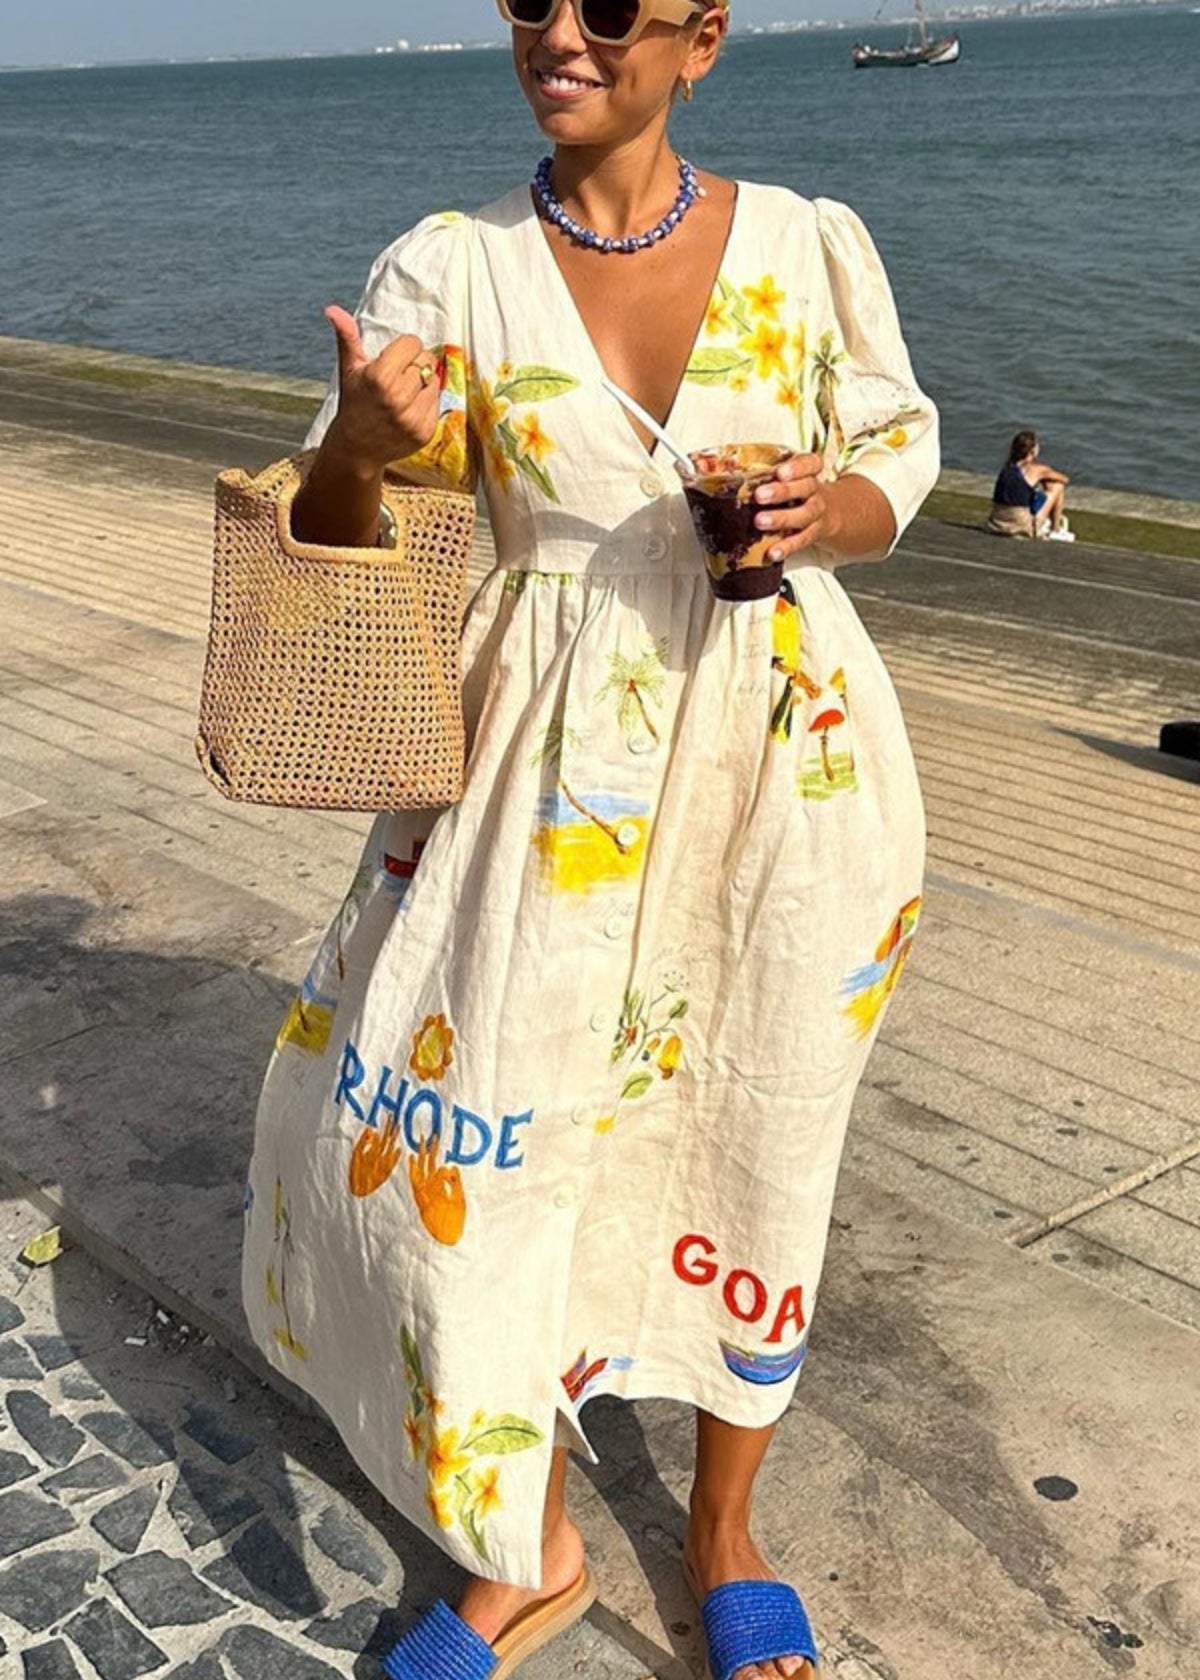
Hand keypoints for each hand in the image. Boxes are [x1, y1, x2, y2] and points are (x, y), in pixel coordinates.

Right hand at [321, 306, 442, 473]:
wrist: (356, 448)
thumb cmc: (354, 402)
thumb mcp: (349, 369)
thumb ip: (347, 337)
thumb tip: (332, 309)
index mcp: (380, 377)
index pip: (413, 343)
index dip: (404, 349)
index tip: (392, 360)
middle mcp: (398, 398)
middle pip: (427, 360)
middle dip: (415, 364)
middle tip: (399, 377)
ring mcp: (413, 417)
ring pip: (435, 380)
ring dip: (423, 383)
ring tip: (404, 393)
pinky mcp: (425, 431)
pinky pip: (438, 402)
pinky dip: (427, 402)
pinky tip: (409, 409)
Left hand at [751, 452, 840, 560]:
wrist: (826, 512)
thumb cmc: (796, 489)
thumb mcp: (786, 475)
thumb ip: (764, 471)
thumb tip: (724, 466)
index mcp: (808, 472)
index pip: (811, 463)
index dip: (797, 467)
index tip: (780, 472)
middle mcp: (814, 492)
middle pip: (805, 488)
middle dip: (782, 491)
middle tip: (760, 495)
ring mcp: (815, 514)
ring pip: (804, 515)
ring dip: (781, 518)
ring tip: (760, 521)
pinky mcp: (812, 534)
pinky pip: (801, 540)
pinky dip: (787, 547)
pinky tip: (773, 552)